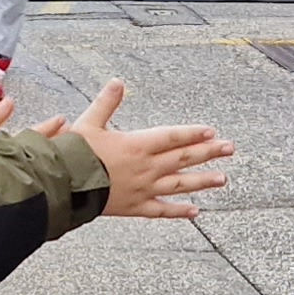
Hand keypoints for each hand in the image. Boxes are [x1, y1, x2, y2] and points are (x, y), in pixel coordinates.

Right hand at [54, 79, 231, 219]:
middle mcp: (145, 168)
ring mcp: (142, 189)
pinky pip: (161, 211)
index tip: (211, 131)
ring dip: (202, 181)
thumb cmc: (73, 154)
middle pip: (183, 159)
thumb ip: (106, 103)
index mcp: (136, 145)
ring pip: (179, 185)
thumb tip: (117, 82)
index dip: (192, 133)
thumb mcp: (89, 123)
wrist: (64, 187)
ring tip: (223, 179)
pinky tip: (195, 212)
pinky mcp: (134, 207)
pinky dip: (178, 212)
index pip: (172, 137)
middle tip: (230, 149)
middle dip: (208, 152)